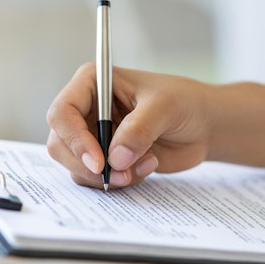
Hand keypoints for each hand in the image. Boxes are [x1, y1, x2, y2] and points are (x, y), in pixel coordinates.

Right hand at [47, 63, 212, 188]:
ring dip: (109, 175)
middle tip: (122, 175)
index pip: (63, 112)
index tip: (99, 163)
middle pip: (61, 144)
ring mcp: (94, 136)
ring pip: (77, 166)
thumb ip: (139, 129)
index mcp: (92, 83)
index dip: (75, 139)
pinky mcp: (106, 159)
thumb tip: (114, 159)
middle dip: (89, 166)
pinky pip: (96, 179)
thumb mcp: (165, 107)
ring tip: (146, 163)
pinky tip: (148, 165)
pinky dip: (121, 180)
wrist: (203, 125)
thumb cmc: (184, 102)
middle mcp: (87, 110)